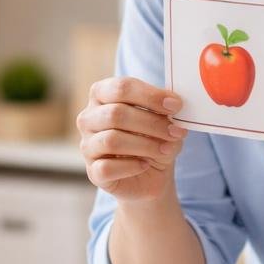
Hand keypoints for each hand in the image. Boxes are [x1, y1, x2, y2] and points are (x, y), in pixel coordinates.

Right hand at [77, 77, 186, 201]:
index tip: (176, 105)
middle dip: (151, 123)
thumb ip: (166, 113)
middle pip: (116, 113)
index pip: (122, 87)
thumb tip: (173, 108)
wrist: (150, 176)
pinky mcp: (93, 171)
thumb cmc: (153, 139)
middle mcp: (89, 118)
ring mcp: (87, 145)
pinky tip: (145, 165)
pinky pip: (107, 167)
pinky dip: (132, 166)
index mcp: (102, 94)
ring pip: (112, 140)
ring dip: (145, 145)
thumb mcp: (164, 121)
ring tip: (165, 150)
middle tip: (175, 132)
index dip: (150, 96)